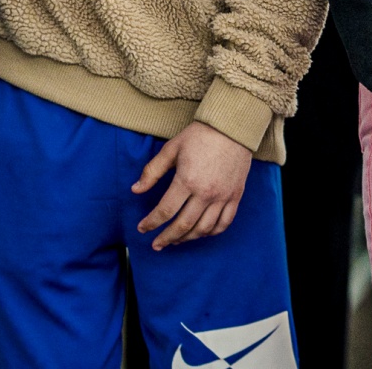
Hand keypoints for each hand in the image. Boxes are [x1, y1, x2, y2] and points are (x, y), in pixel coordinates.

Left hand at [134, 121, 253, 248]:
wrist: (233, 127)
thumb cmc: (200, 135)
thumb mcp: (171, 148)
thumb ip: (152, 171)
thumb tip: (135, 190)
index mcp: (187, 180)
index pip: (165, 211)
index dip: (151, 223)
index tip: (142, 228)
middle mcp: (205, 192)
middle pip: (183, 225)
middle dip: (166, 238)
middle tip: (156, 244)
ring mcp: (222, 196)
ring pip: (203, 229)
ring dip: (187, 238)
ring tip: (176, 241)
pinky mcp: (236, 195)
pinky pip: (224, 223)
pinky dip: (211, 232)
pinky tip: (201, 233)